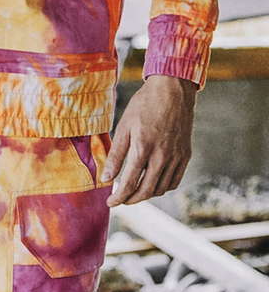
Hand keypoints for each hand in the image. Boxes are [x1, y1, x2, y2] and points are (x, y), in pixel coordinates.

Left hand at [102, 75, 196, 206]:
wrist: (173, 89)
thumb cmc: (145, 105)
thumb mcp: (124, 127)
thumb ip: (115, 156)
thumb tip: (105, 179)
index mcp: (143, 147)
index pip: (129, 183)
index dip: (118, 197)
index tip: (110, 203)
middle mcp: (162, 155)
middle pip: (146, 191)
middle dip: (130, 200)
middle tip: (121, 200)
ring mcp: (176, 156)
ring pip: (161, 189)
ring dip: (146, 195)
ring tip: (134, 192)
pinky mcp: (185, 154)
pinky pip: (175, 180)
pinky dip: (162, 187)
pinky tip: (152, 184)